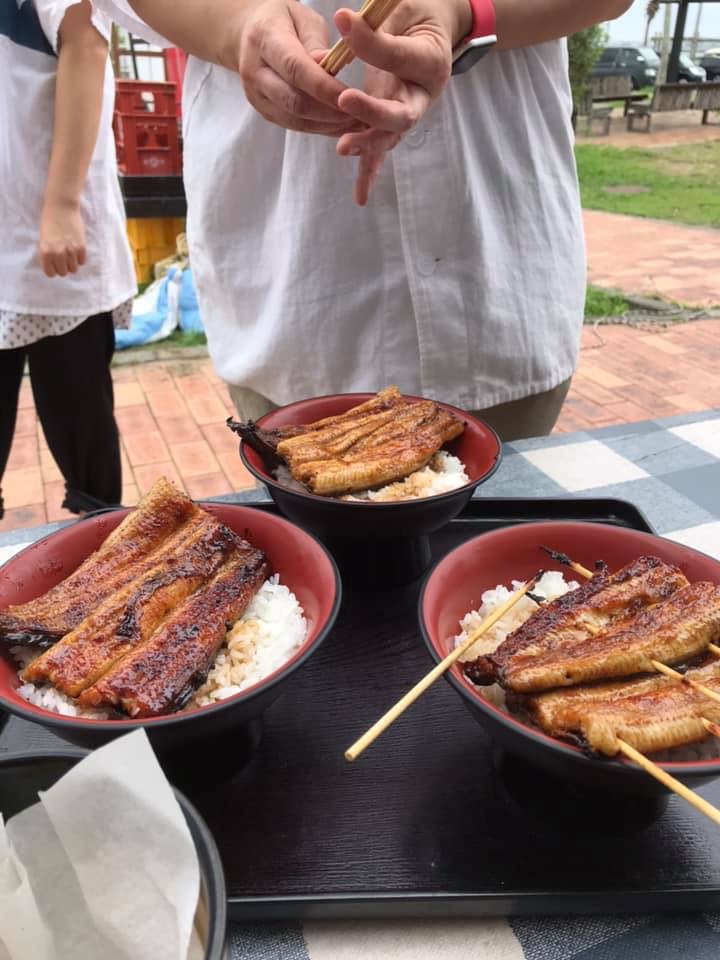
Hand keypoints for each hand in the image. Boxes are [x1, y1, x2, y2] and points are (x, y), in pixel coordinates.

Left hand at [38, 203, 86, 277]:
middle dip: (62, 268)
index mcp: (46, 252)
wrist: (62, 207)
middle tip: (62, 260)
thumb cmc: (49, 221)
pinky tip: (76, 251)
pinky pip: (82, 262)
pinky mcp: (82, 247)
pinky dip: (79, 259)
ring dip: (71, 264)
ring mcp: (71, 251)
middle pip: (63, 272)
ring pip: (73, 269)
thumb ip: (48, 253)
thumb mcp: (43, 239)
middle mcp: (58, 253)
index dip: (52, 270)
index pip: (50, 273)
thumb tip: (55, 265)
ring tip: (70, 256)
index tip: (53, 265)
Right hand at [236, 0, 355, 133]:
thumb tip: (328, 68)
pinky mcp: (264, 112)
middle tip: (361, 115)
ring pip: (295, 121)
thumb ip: (316, 43)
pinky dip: (321, 129)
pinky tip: (341, 126)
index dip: (325, 88)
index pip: (295, 69)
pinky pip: (295, 127)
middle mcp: (254, 71)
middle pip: (294, 102)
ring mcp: (256, 96)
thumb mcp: (303, 18)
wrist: (251, 34)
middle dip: (330, 113)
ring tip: (356, 123)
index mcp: (264, 38)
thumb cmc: (284, 21)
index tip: (353, 97)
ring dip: (328, 126)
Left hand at [333, 0, 470, 203]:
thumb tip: (343, 23)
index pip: (401, 57)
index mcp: (431, 61)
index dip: (372, 44)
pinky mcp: (392, 124)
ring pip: (389, 135)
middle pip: (401, 112)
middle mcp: (423, 95)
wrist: (430, 26)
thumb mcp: (399, 7)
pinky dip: (369, 173)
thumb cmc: (414, 12)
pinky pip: (381, 152)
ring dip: (367, 144)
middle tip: (345, 99)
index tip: (342, 19)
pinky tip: (359, 197)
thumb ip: (376, 23)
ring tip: (344, 147)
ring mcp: (409, 113)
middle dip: (372, 111)